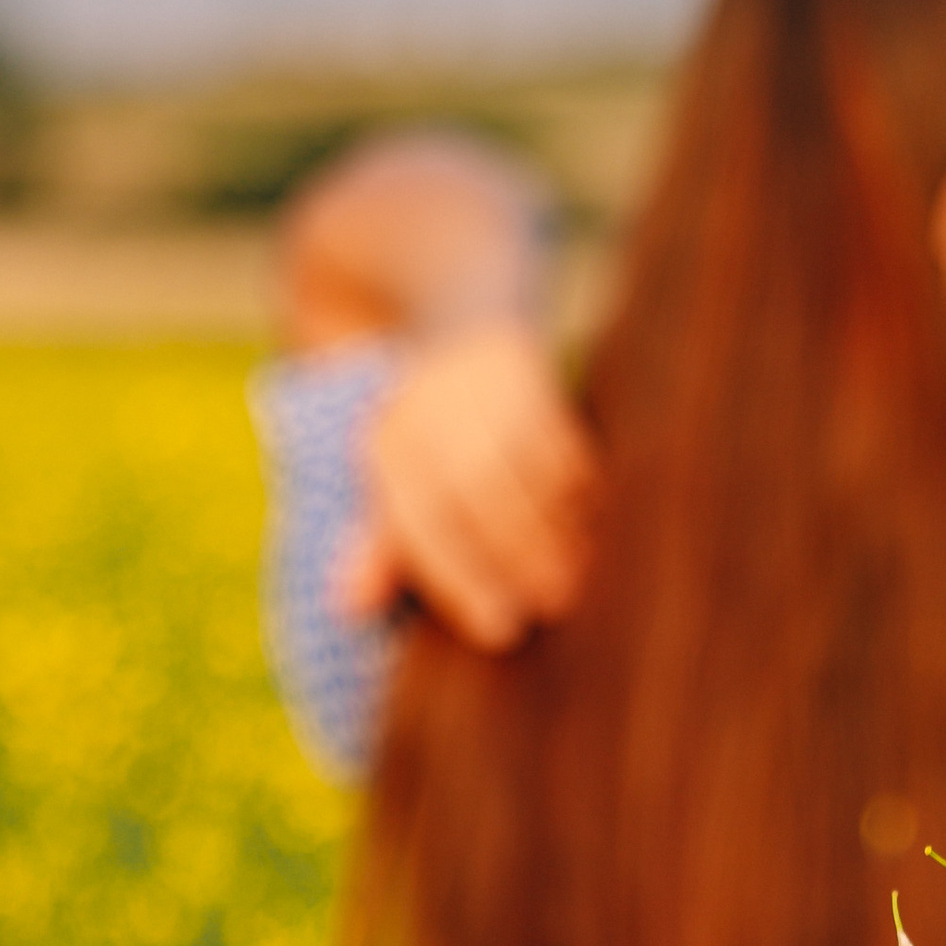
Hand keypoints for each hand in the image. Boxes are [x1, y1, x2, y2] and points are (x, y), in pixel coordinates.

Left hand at [338, 323, 596, 648]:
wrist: (448, 315)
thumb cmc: (424, 431)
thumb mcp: (388, 477)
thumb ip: (378, 542)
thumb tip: (349, 607)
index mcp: (383, 442)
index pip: (421, 518)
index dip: (460, 577)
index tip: (498, 630)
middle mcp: (425, 407)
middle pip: (477, 489)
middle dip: (518, 552)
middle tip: (555, 605)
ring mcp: (473, 381)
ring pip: (524, 463)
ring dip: (558, 525)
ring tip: (581, 574)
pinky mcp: (522, 360)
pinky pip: (560, 431)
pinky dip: (580, 484)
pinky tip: (596, 524)